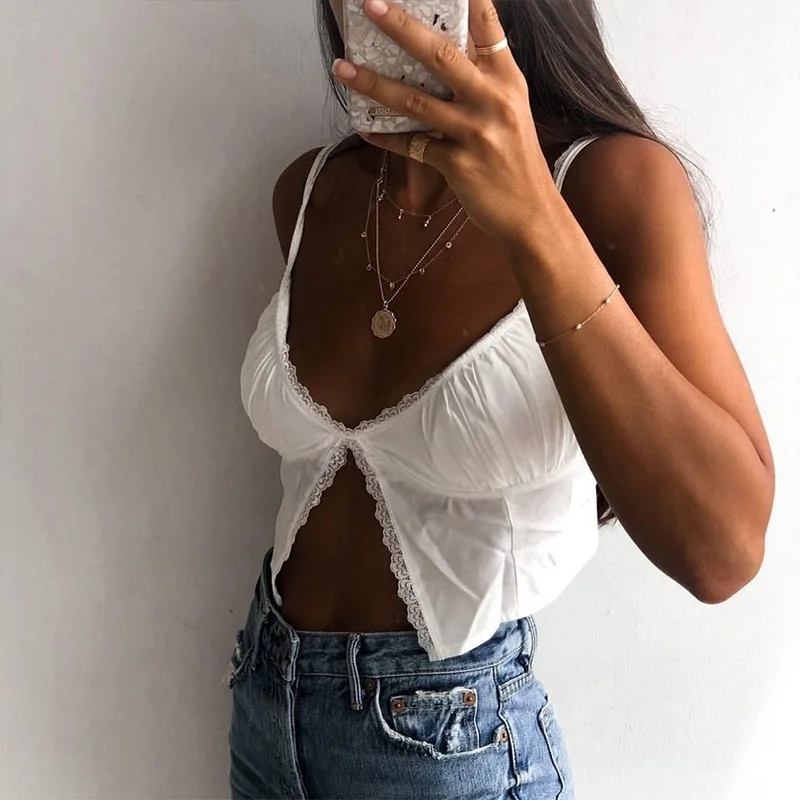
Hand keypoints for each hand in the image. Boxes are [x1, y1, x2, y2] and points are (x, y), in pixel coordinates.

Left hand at [332, 0, 559, 245]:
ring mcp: (475, 133)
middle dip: (401, 27)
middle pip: (440, 55)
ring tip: (343, 68)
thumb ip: (484, 81)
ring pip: (416, 101)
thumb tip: (445, 55)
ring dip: (374, 84)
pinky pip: (413, 146)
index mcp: (507, 80)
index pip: (487, 26)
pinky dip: (386, 138)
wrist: (531, 212)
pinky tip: (365, 129)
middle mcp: (492, 100)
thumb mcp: (512, 110)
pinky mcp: (458, 165)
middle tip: (370, 6)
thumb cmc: (517, 159)